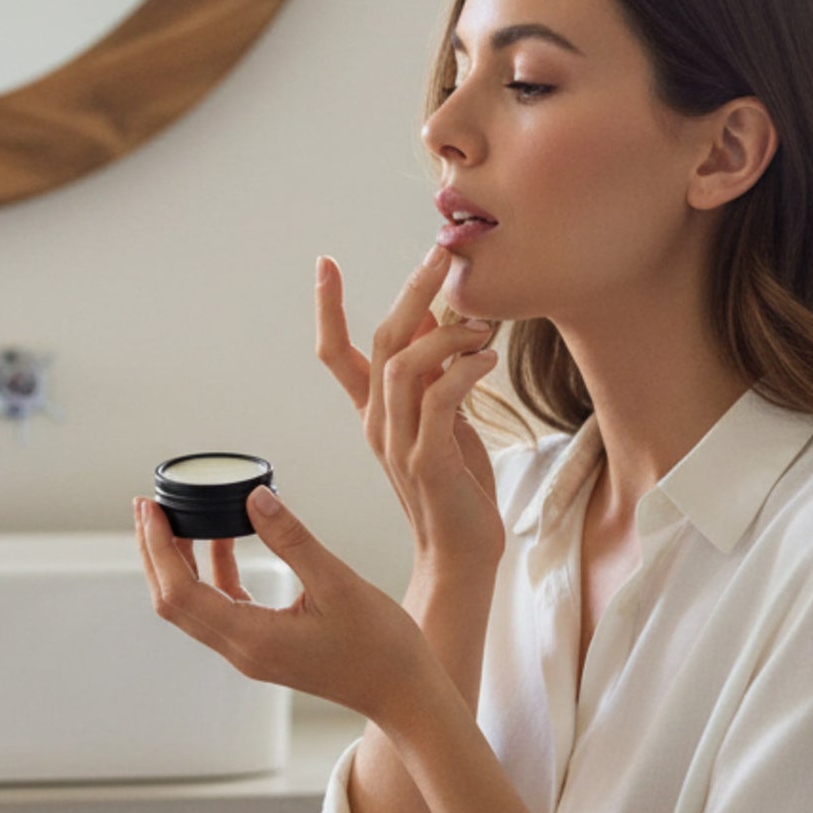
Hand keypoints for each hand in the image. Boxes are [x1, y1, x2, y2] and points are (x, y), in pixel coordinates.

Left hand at [133, 488, 436, 726]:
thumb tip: (252, 497)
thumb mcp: (338, 582)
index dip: (156, 547)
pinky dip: (214, 572)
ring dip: (179, 562)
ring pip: (194, 605)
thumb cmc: (381, 646)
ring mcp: (251, 653)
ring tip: (177, 516)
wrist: (404, 693)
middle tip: (148, 504)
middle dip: (154, 552)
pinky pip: (223, 607)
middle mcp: (242, 651)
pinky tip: (224, 539)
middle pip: (173, 601)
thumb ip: (292, 539)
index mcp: (252, 639)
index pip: (180, 592)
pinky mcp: (265, 647)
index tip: (149, 506)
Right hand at [317, 247, 503, 580]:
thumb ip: (433, 376)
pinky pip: (439, 401)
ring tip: (481, 327)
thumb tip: (433, 320)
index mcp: (375, 414)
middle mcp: (378, 424)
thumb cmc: (457, 488)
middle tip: (440, 257)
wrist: (460, 555)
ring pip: (404, 366)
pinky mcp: (428, 461)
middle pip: (381, 343)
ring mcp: (399, 443)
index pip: (336, 355)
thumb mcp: (444, 422)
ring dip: (446, 335)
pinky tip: (487, 360)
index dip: (327, 309)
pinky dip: (462, 371)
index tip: (325, 264)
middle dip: (410, 292)